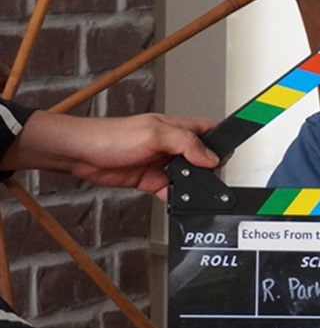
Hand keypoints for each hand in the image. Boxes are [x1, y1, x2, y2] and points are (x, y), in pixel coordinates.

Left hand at [5, 111, 218, 199]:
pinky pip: (173, 191)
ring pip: (190, 177)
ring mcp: (163, 163)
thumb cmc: (110, 136)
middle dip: (210, 169)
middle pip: (203, 158)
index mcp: (177, 127)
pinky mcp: (152, 180)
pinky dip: (177, 198)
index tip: (231, 152)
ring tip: (196, 191)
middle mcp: (173, 145)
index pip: (209, 130)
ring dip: (194, 186)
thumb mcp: (154, 134)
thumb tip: (210, 158)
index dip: (221, 141)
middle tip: (212, 178)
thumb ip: (185, 143)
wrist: (81, 155)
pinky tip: (177, 199)